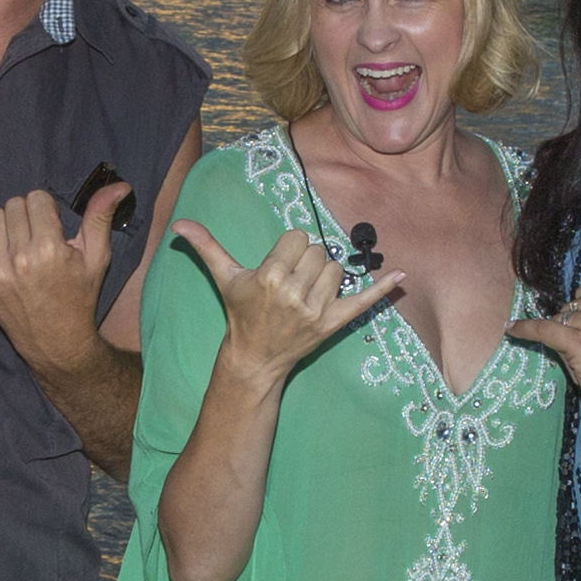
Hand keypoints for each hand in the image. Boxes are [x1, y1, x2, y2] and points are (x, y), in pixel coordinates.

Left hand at [0, 171, 127, 376]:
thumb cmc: (79, 298)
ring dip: (7, 224)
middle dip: (28, 216)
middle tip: (39, 240)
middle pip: (15, 205)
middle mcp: (21, 258)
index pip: (38, 200)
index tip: (53, 229)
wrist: (57, 343)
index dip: (47, 211)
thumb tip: (119, 185)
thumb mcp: (96, 258)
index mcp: (51, 250)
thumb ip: (100, 218)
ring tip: (20, 247)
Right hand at [176, 217, 402, 390]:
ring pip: (335, 268)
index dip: (288, 248)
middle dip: (305, 260)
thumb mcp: (224, 277)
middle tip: (291, 279)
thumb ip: (206, 246)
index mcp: (270, 276)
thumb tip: (179, 223)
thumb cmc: (241, 313)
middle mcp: (295, 293)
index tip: (278, 264)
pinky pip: (364, 301)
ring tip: (306, 289)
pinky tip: (401, 276)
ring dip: (324, 273)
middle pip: (317, 250)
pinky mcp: (334, 323)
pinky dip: (383, 290)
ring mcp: (317, 310)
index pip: (296, 237)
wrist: (254, 358)